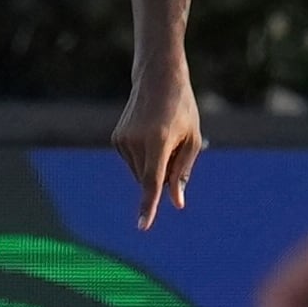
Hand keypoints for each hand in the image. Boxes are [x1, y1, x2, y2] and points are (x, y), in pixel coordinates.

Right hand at [112, 67, 203, 228]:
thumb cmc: (182, 110)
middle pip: (150, 179)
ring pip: (141, 173)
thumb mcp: (191, 140)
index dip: (150, 206)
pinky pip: (134, 163)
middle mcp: (135, 142)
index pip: (152, 182)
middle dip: (165, 175)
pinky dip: (145, 158)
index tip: (144, 226)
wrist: (157, 80)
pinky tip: (151, 136)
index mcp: (158, 142)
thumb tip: (176, 202)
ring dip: (155, 166)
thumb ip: (182, 172)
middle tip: (175, 148)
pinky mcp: (116, 140)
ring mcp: (121, 141)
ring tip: (163, 137)